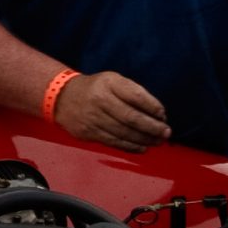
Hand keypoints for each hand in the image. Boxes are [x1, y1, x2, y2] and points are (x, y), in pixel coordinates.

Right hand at [53, 71, 169, 151]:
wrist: (62, 97)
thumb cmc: (94, 89)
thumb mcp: (113, 80)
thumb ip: (133, 92)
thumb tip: (156, 112)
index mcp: (109, 84)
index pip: (136, 96)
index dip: (153, 107)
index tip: (163, 114)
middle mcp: (100, 100)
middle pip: (131, 118)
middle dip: (152, 127)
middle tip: (166, 132)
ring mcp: (93, 118)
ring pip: (124, 133)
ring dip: (144, 139)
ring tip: (157, 141)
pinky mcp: (89, 133)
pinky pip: (114, 142)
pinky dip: (130, 147)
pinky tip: (142, 147)